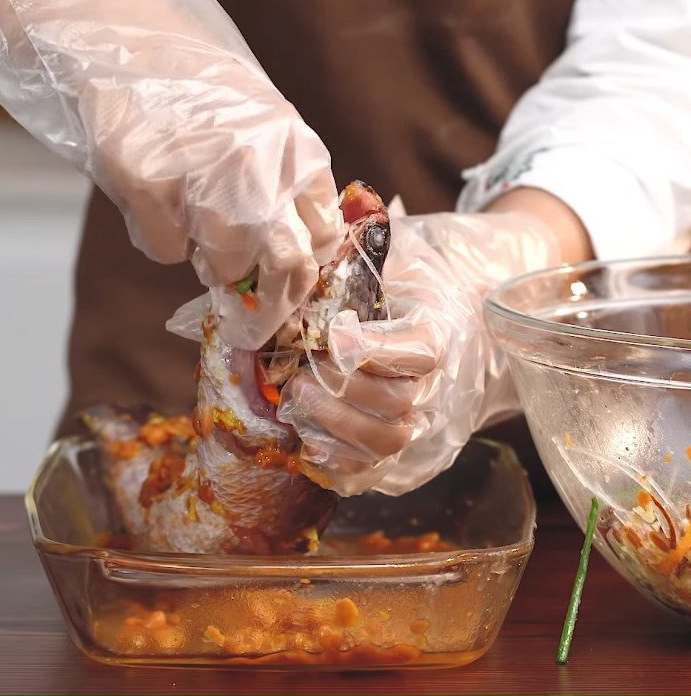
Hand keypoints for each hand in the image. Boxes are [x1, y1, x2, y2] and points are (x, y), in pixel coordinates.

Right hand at [0, 0, 341, 349]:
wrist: (115, 29)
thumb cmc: (190, 81)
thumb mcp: (256, 119)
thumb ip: (277, 179)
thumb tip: (286, 255)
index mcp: (295, 145)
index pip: (326, 234)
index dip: (310, 272)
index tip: (292, 292)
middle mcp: (262, 163)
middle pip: (290, 265)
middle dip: (274, 304)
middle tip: (254, 320)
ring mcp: (207, 175)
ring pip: (227, 267)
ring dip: (208, 262)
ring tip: (187, 220)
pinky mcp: (151, 184)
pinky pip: (167, 250)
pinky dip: (157, 236)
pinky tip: (146, 194)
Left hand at [278, 206, 559, 495]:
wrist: (431, 316)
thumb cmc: (399, 286)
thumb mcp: (389, 262)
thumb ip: (360, 264)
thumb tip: (312, 263)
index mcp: (435, 334)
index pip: (419, 351)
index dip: (373, 349)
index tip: (334, 336)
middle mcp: (431, 384)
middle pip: (397, 404)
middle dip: (342, 391)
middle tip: (303, 374)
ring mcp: (414, 420)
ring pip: (386, 442)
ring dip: (334, 425)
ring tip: (298, 398)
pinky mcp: (392, 447)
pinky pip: (370, 472)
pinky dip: (336, 463)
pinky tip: (308, 440)